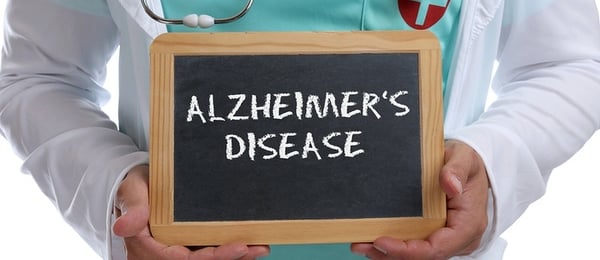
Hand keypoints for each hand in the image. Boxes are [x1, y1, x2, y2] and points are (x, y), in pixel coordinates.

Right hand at [113, 165, 269, 259]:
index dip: (212, 256)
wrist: (139, 183)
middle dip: (231, 258)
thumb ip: (133, 208)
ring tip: (261, 247)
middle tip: (258, 248)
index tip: (238, 247)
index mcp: (148, 247)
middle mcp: (165, 254)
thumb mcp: (132, 191)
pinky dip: (230, 249)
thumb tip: (123, 226)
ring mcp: (178, 250)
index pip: (183, 258)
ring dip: (235, 256)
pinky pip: (210, 250)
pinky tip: (251, 243)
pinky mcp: (189, 243)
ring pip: (207, 258)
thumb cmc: (135, 186)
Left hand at [351, 140, 489, 259]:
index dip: (407, 250)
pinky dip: (395, 246)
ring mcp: (448, 239)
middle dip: (391, 254)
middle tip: (360, 244)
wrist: (471, 164)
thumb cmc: (468, 162)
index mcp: (468, 225)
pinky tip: (372, 239)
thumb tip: (450, 185)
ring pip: (418, 254)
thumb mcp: (464, 157)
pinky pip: (416, 246)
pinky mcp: (437, 235)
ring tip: (361, 244)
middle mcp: (459, 238)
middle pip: (423, 256)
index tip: (380, 241)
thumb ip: (456, 170)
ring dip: (388, 253)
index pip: (436, 249)